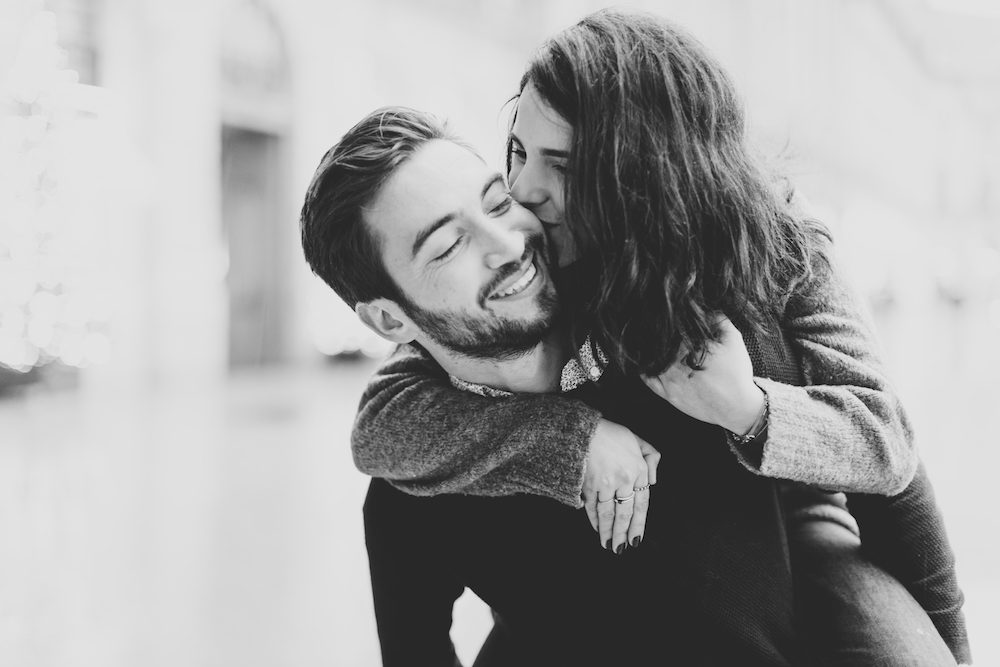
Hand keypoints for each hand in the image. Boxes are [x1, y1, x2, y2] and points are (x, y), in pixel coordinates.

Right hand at [582, 419, 659, 553]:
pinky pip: (592, 507)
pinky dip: (593, 520)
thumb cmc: (610, 433)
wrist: (582, 430)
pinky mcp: (588, 485)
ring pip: (608, 514)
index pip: (642, 504)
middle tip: (621, 550)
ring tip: (608, 546)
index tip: (636, 539)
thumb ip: (651, 457)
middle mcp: (623, 480)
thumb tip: (655, 481)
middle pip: (625, 513)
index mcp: (638, 469)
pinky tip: (596, 529)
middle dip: (623, 534)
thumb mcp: (636, 439)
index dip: (639, 524)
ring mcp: (605, 484)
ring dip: (608, 532)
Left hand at [641, 315, 764, 433]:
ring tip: (651, 340)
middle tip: (657, 325)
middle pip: (658, 343)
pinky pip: (646, 378)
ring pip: (650, 358)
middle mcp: (676, 365)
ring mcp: (669, 381)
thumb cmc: (737, 373)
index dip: (669, 319)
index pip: (671, 328)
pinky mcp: (667, 395)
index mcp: (691, 348)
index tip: (669, 313)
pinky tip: (647, 359)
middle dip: (659, 333)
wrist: (738, 408)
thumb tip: (704, 307)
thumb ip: (719, 319)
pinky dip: (644, 366)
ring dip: (650, 348)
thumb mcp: (734, 340)